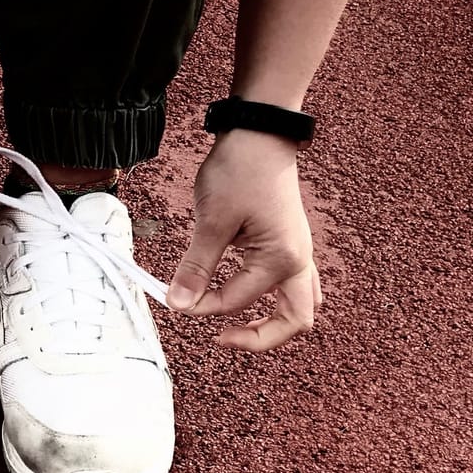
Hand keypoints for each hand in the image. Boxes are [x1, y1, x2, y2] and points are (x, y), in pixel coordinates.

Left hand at [166, 129, 322, 350]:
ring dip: (273, 321)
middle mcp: (299, 261)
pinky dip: (272, 298)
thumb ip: (196, 267)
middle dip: (260, 338)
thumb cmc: (240, 171)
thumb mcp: (211, 221)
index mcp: (281, 260)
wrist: (259, 133)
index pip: (236, 302)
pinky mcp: (290, 243)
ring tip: (235, 324)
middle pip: (296, 322)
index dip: (201, 306)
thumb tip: (179, 304)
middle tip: (222, 339)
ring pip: (299, 304)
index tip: (173, 299)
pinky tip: (243, 293)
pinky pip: (293, 284)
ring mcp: (299, 252)